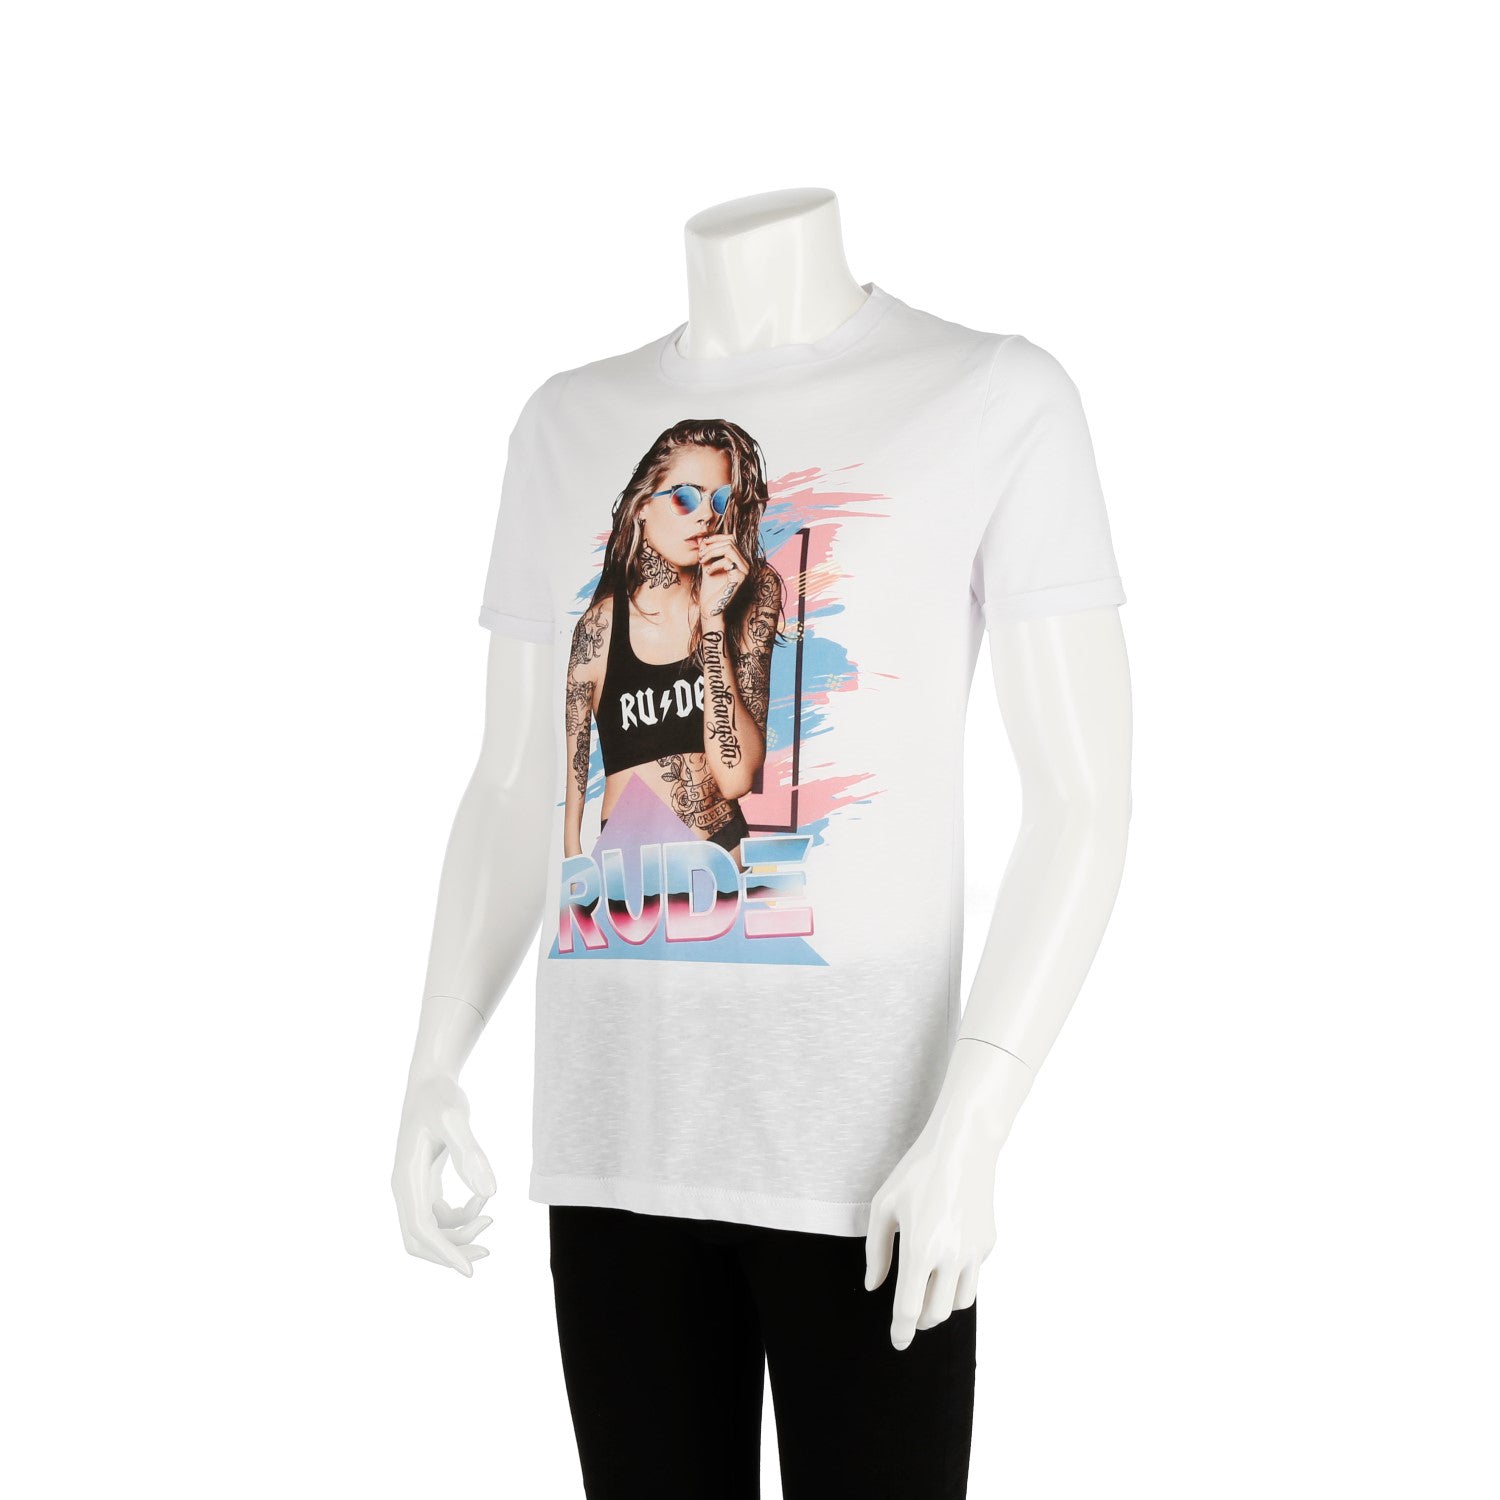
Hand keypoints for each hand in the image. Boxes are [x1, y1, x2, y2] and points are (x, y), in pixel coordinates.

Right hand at [391, 1072, 496, 1276]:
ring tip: (490, 1217)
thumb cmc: (441, 1096)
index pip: (421, 1229)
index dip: (445, 1253)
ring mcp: (413, 1187)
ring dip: (459, 1235)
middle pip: (420, 1240)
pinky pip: (437, 1217)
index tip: (470, 1271)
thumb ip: (470, 1154)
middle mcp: (405, 1188)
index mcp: (406, 1178)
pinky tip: (481, 1203)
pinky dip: (459, 1219)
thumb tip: (489, 1193)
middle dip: (451, 1252)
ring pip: (430, 1231)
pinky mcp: (425, 1182)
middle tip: (488, 1250)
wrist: (431, 1080)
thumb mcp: (456, 1118)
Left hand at [696, 532, 748, 618]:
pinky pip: (727, 561)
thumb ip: (707, 551)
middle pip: (730, 541)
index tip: (702, 544)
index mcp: (739, 560)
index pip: (731, 539)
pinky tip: (708, 572)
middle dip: (712, 546)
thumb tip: (702, 537)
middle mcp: (745, 564)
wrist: (710, 607)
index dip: (716, 537)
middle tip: (700, 556)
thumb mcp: (707, 564)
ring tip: (702, 561)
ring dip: (712, 553)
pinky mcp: (740, 578)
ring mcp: (744, 571)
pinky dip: (714, 564)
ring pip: (729, 548)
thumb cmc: (709, 588)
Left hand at [863, 1121, 996, 1349]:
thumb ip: (876, 1251)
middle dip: (920, 1321)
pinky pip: (972, 1274)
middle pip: (936, 1313)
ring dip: (941, 1305)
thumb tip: (874, 1286)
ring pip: (960, 1302)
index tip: (897, 1343)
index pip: (910, 1308)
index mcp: (919, 1249)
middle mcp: (950, 1257)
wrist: (963, 1146)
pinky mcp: (988, 1244)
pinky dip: (957, 1277)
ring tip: (927, 1290)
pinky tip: (946, 1256)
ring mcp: (974, 1252)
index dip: (901, 1331)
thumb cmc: (917, 1172)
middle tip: (909, 1315)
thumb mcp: (884, 1205)